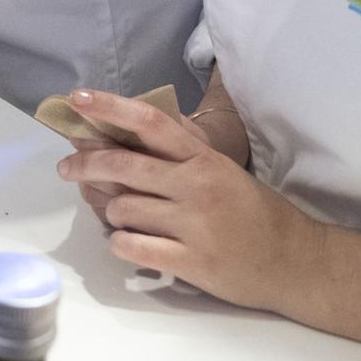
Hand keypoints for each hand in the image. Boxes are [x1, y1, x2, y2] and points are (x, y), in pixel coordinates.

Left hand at [53, 89, 322, 311]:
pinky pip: (132, 247)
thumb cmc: (252, 210)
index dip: (109, 106)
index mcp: (203, 158)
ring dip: (110, 212)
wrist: (294, 260)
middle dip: (85, 164)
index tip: (76, 99)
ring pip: (123, 209)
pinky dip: (120, 243)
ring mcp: (195, 224)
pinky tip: (127, 241)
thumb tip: (124, 131)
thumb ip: (179, 151)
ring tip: (119, 216)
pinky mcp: (192, 261)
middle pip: (124, 166)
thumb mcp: (221, 168)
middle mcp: (196, 186)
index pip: (149, 122)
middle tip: (66, 168)